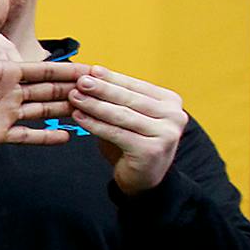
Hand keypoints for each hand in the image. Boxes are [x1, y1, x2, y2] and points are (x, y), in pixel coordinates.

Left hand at [0, 0, 80, 147]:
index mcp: (3, 71)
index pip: (44, 71)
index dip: (69, 71)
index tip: (94, 70)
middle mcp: (8, 92)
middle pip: (50, 92)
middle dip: (76, 91)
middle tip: (104, 92)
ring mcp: (4, 113)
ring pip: (44, 112)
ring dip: (67, 111)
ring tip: (94, 112)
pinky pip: (26, 136)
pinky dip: (46, 137)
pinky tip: (68, 136)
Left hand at [71, 65, 186, 194]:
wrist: (143, 179)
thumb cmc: (132, 143)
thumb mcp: (128, 117)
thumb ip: (117, 99)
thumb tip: (91, 75)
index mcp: (171, 102)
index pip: (136, 86)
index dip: (112, 78)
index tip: (90, 70)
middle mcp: (175, 116)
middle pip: (130, 99)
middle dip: (102, 89)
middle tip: (80, 81)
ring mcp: (166, 134)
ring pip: (122, 115)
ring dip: (95, 105)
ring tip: (74, 97)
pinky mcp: (151, 150)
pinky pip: (116, 133)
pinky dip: (95, 124)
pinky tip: (78, 117)